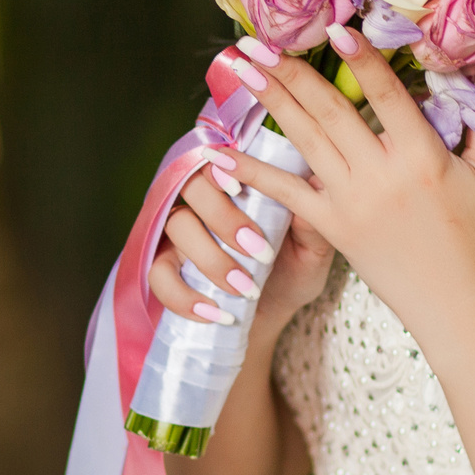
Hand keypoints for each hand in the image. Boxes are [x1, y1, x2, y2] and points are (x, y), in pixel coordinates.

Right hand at [148, 155, 336, 328]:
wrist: (272, 314)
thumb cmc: (293, 271)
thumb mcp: (313, 252)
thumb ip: (312, 224)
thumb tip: (317, 186)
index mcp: (238, 188)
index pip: (219, 160)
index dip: (222, 168)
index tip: (239, 187)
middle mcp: (203, 203)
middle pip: (193, 185)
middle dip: (223, 218)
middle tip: (259, 252)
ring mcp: (179, 234)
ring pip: (177, 225)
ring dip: (212, 258)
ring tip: (247, 289)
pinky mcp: (165, 268)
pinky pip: (158, 275)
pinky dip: (184, 296)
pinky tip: (215, 313)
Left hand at [212, 30, 474, 346]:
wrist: (455, 307)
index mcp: (422, 157)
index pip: (387, 96)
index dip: (361, 60)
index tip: (334, 28)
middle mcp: (380, 176)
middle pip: (330, 112)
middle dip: (292, 71)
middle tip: (260, 39)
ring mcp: (350, 202)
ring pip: (304, 140)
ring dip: (271, 101)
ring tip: (243, 68)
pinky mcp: (330, 228)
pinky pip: (285, 193)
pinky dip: (251, 172)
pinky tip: (220, 153)